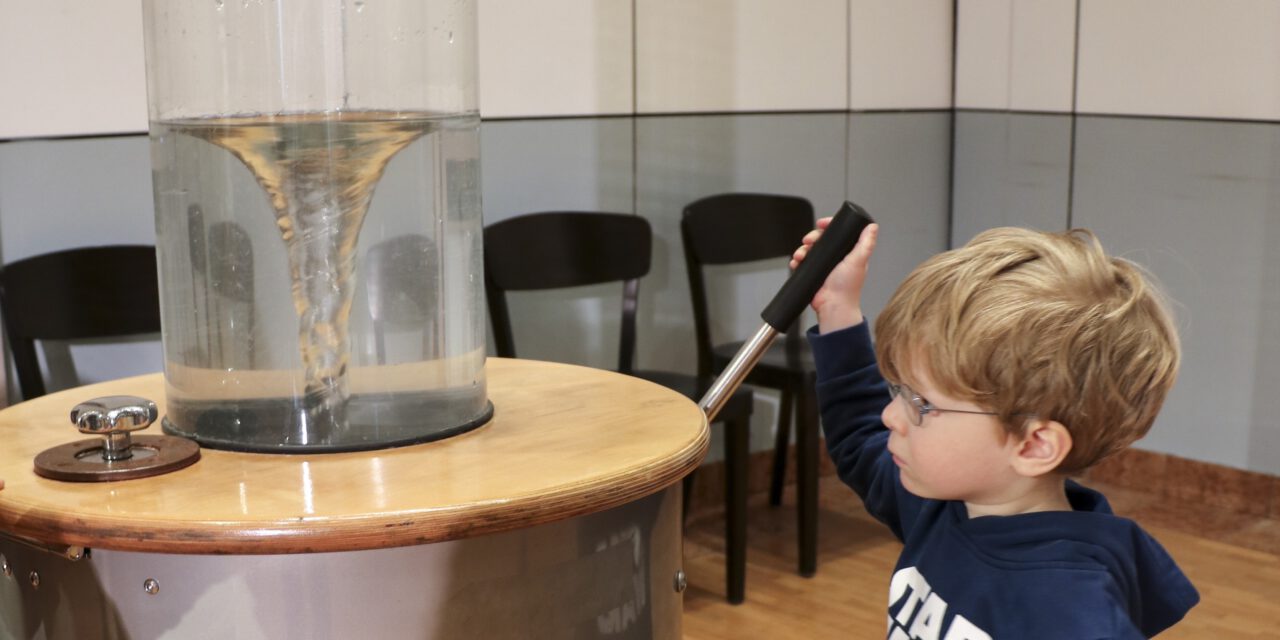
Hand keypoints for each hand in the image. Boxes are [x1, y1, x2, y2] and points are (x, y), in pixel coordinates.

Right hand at [790, 219, 877, 333]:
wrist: (833, 306)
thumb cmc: (848, 288)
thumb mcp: (858, 261)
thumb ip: (866, 244)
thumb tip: (872, 226)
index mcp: (848, 252)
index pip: (838, 232)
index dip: (829, 225)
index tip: (821, 224)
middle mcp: (836, 257)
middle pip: (821, 239)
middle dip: (812, 237)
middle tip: (808, 240)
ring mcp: (824, 265)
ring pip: (810, 250)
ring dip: (802, 249)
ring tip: (800, 255)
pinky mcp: (813, 273)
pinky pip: (803, 262)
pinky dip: (797, 260)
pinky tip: (796, 263)